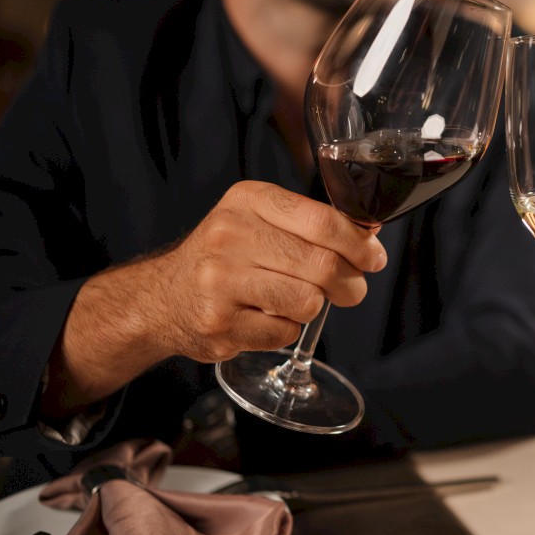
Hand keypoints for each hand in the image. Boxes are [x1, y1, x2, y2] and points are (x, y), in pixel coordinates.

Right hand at [150, 180, 387, 361]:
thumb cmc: (225, 257)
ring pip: (308, 301)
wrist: (161, 298)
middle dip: (350, 283)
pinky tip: (267, 318)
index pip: (323, 220)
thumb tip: (369, 234)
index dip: (359, 244)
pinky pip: (285, 332)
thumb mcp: (258, 220)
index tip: (373, 258)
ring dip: (316, 307)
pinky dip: (287, 330)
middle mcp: (230, 235)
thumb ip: (311, 224)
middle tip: (351, 289)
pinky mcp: (219, 324)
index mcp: (248, 201)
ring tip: (301, 302)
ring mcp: (221, 281)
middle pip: (322, 264)